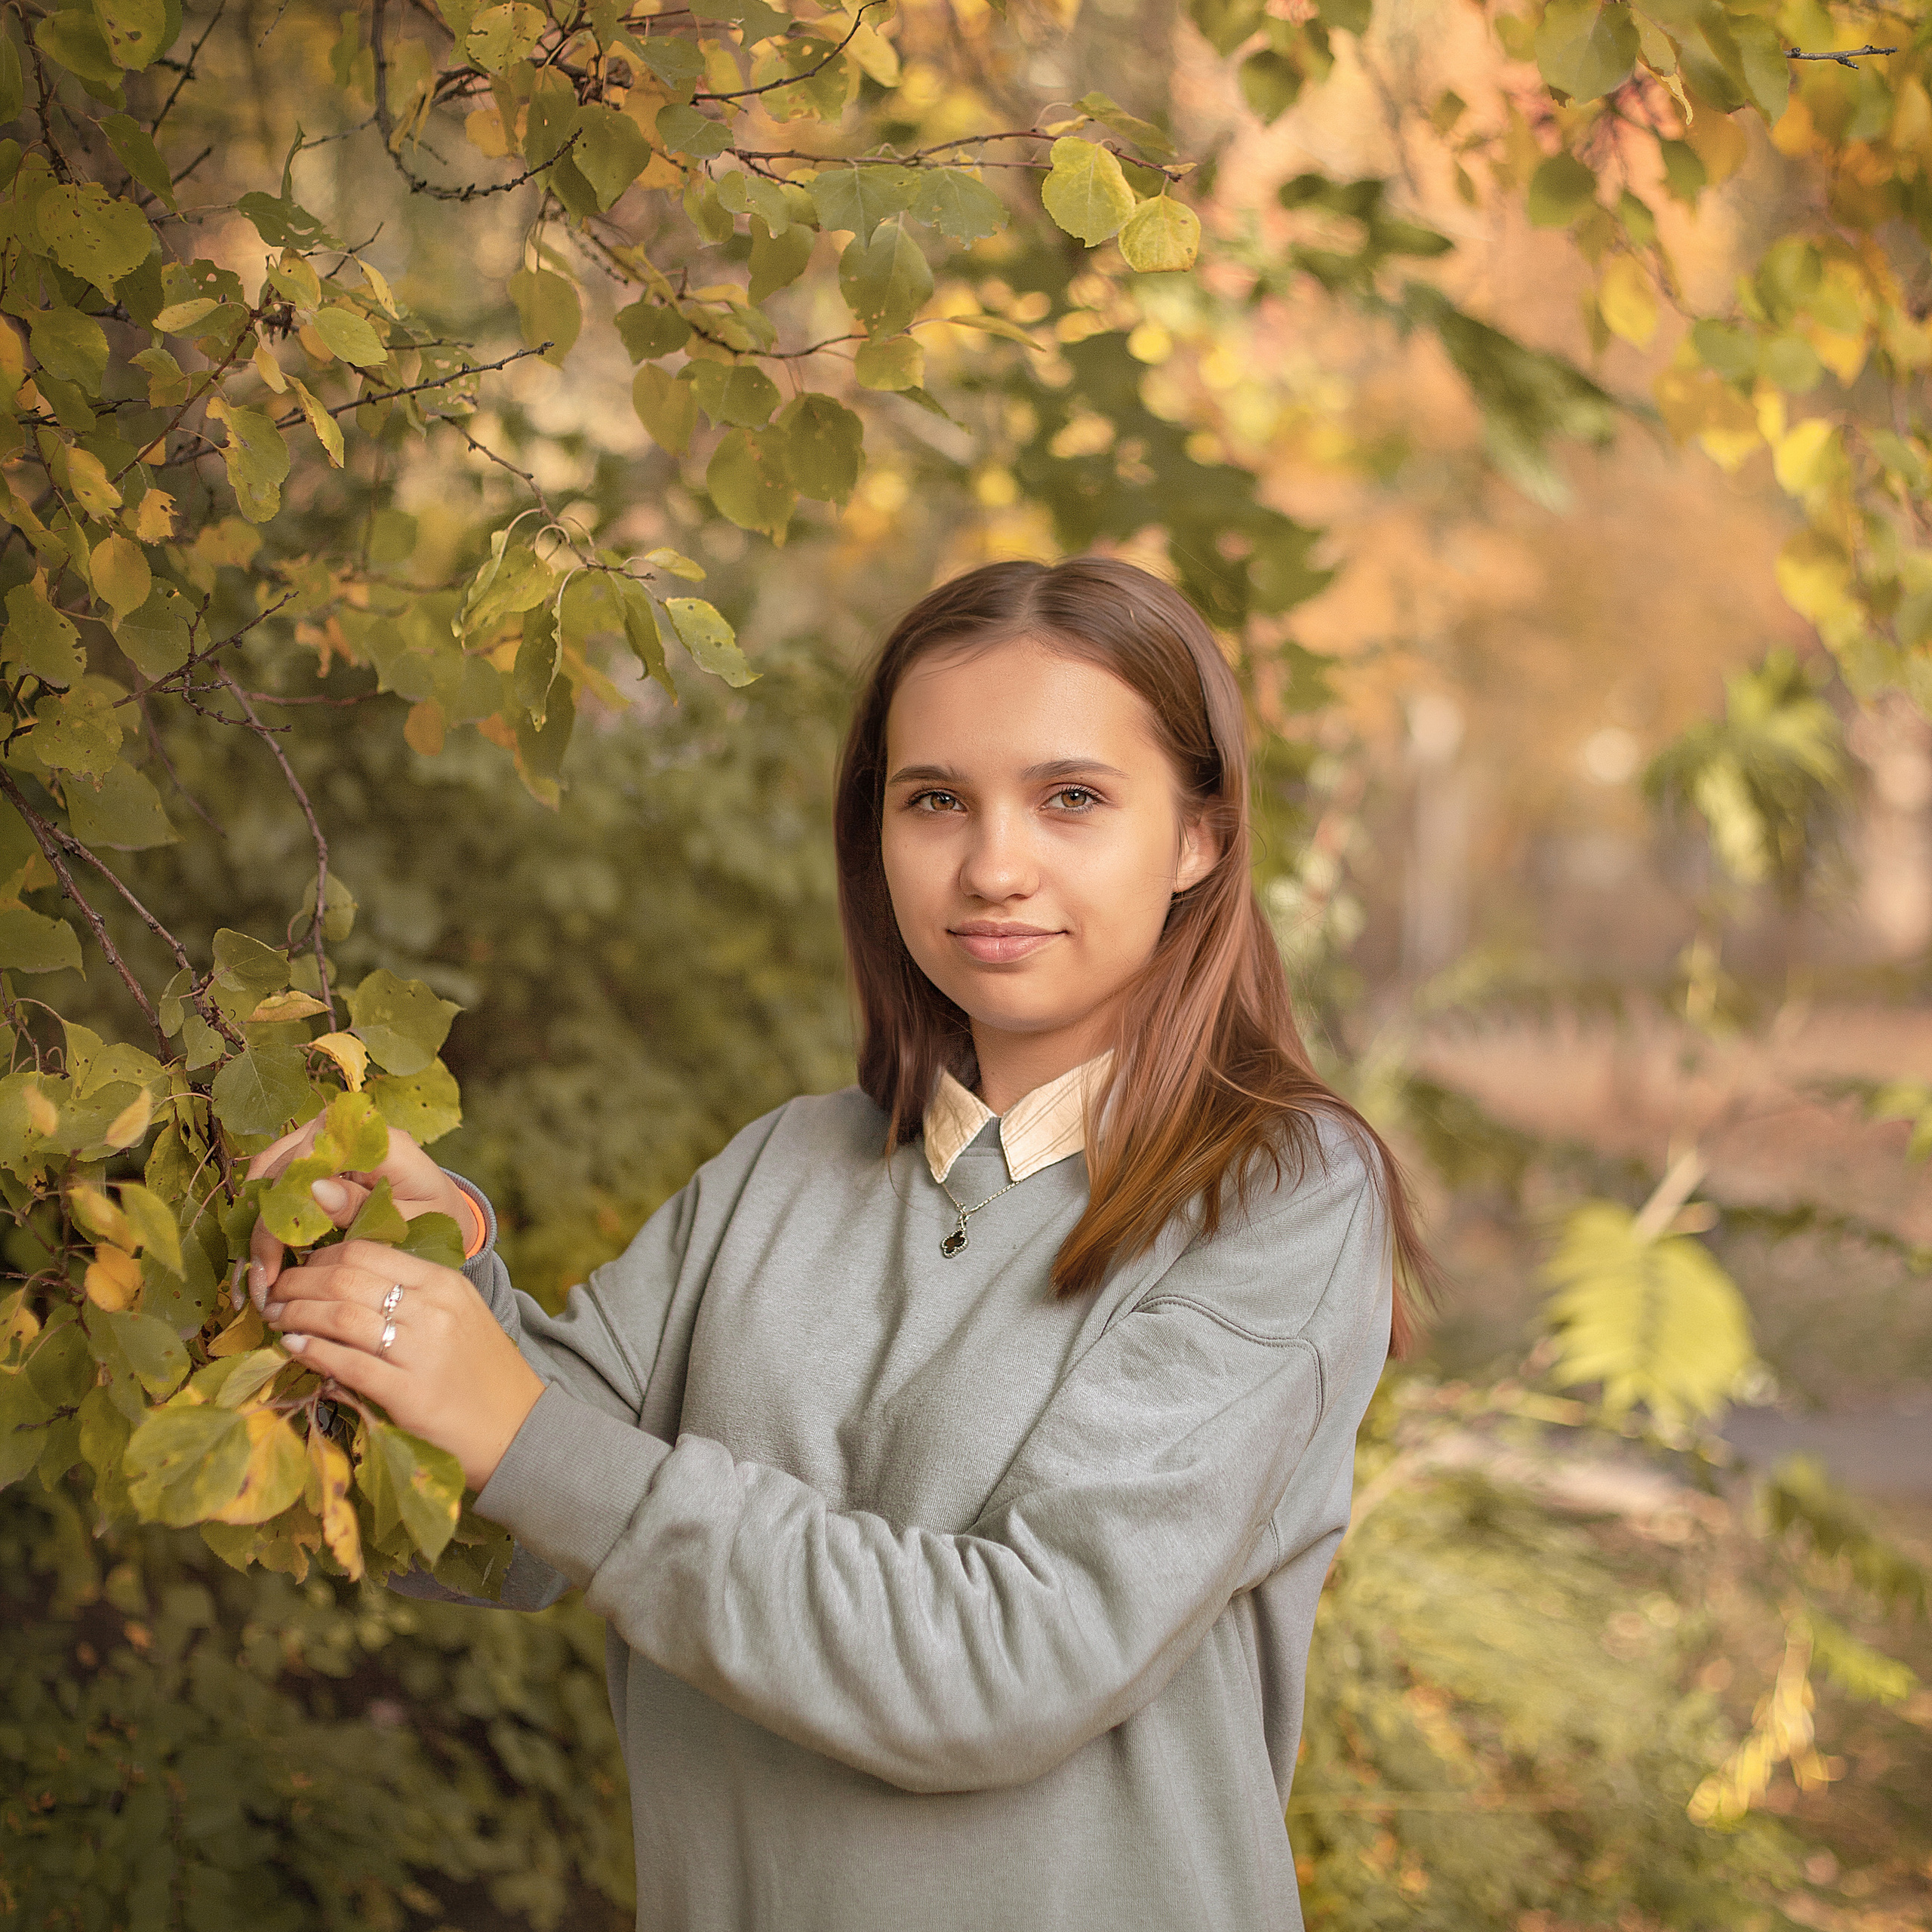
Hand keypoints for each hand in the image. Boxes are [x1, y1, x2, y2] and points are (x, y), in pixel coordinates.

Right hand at [245, 1118, 471, 1307]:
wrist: (440, 1209)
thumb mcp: (409, 1219)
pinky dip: (266, 1215)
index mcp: (379, 1140)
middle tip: (262, 1280)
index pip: (314, 1158)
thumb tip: (315, 1189)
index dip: (287, 1208)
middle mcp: (346, 1130)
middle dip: (265, 1225)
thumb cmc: (431, 1213)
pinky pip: (275, 1177)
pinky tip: (265, 1255)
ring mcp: (326, 1138)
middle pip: (285, 1166)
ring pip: (270, 1171)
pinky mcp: (314, 1155)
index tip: (276, 1261)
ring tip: (261, 1273)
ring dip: (259, 1222)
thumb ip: (364, 1206)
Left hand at [265, 1240, 544, 1490]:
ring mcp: (422, 1350)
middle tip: (274, 1294)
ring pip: (340, 1316)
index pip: (367, 1251)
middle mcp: (433, 1309)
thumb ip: (412, 1297)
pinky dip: (312, 1352)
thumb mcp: (458, 1316)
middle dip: (298, 1284)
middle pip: (345, 1278)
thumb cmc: (483, 1374)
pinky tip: (293, 1347)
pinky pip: (346, 1364)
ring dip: (296, 1314)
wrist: (521, 1431)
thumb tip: (343, 1289)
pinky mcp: (410, 1394)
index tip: (299, 1272)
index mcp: (444, 1283)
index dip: (320, 1258)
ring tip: (277, 1319)